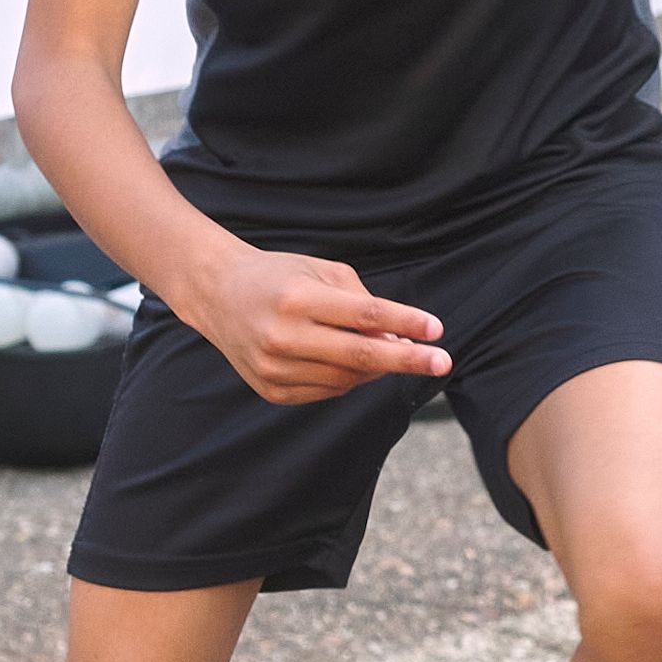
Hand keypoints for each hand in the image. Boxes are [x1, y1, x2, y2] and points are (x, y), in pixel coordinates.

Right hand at [187, 245, 447, 405]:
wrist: (217, 294)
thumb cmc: (280, 276)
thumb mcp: (320, 271)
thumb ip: (362, 303)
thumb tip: (400, 343)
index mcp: (296, 299)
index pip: (363, 316)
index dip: (404, 323)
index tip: (437, 330)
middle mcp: (282, 337)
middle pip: (360, 356)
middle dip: (407, 360)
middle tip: (443, 361)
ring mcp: (274, 369)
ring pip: (347, 378)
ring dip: (376, 366)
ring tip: (383, 347)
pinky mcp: (271, 390)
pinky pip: (328, 390)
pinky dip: (348, 377)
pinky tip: (343, 357)